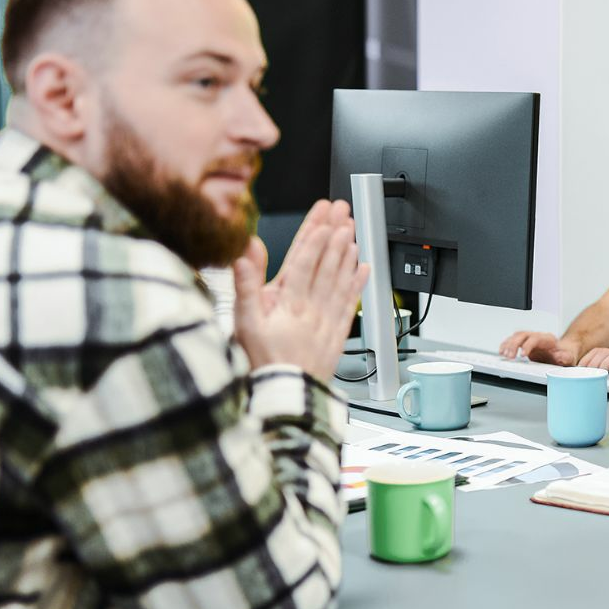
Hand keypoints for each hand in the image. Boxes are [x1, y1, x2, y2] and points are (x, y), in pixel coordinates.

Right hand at [233, 199, 369, 380]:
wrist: (287, 397)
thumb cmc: (263, 362)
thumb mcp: (244, 324)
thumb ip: (245, 286)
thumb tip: (244, 254)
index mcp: (288, 303)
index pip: (304, 262)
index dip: (315, 237)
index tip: (324, 218)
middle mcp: (312, 308)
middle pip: (326, 264)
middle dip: (334, 234)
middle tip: (343, 211)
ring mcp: (327, 320)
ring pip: (340, 279)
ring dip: (347, 253)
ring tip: (353, 231)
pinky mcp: (337, 333)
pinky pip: (351, 303)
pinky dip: (358, 283)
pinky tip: (364, 267)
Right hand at [499, 330, 577, 364]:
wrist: (566, 352)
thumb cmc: (566, 355)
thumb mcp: (569, 358)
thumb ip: (565, 357)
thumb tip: (560, 356)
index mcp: (548, 339)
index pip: (535, 338)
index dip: (528, 345)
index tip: (523, 355)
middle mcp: (538, 337)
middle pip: (523, 335)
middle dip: (514, 345)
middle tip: (510, 356)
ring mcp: (531, 339)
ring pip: (517, 336)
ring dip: (508, 344)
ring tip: (504, 354)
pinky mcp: (525, 344)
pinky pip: (513, 340)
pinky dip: (506, 345)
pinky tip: (502, 351)